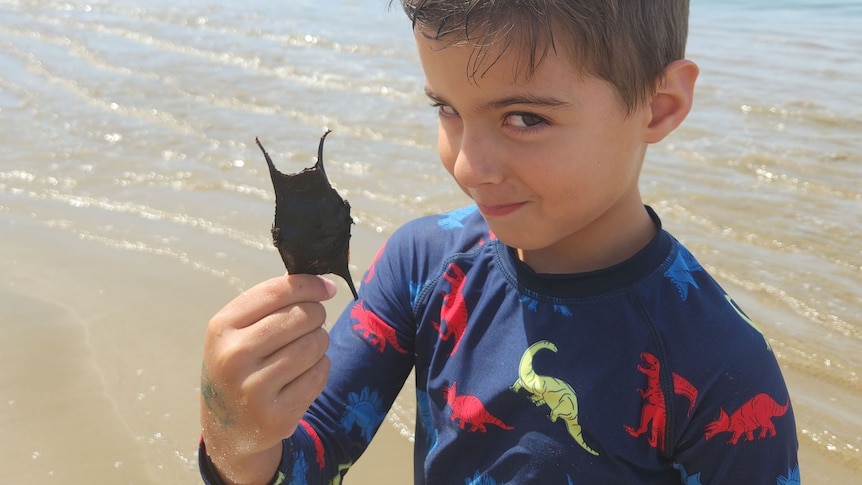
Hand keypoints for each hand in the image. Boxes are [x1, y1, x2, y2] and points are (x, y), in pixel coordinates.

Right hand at [200, 274, 335, 484]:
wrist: (227, 428)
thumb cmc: (239, 366)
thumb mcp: (237, 331)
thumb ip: (271, 303)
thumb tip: (323, 284)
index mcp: (221, 328)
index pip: (276, 292)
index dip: (310, 285)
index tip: (327, 287)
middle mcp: (233, 357)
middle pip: (301, 316)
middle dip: (316, 315)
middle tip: (312, 322)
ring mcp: (254, 389)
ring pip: (314, 344)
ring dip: (320, 341)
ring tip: (306, 348)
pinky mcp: (277, 415)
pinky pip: (319, 374)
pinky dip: (320, 367)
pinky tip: (304, 373)